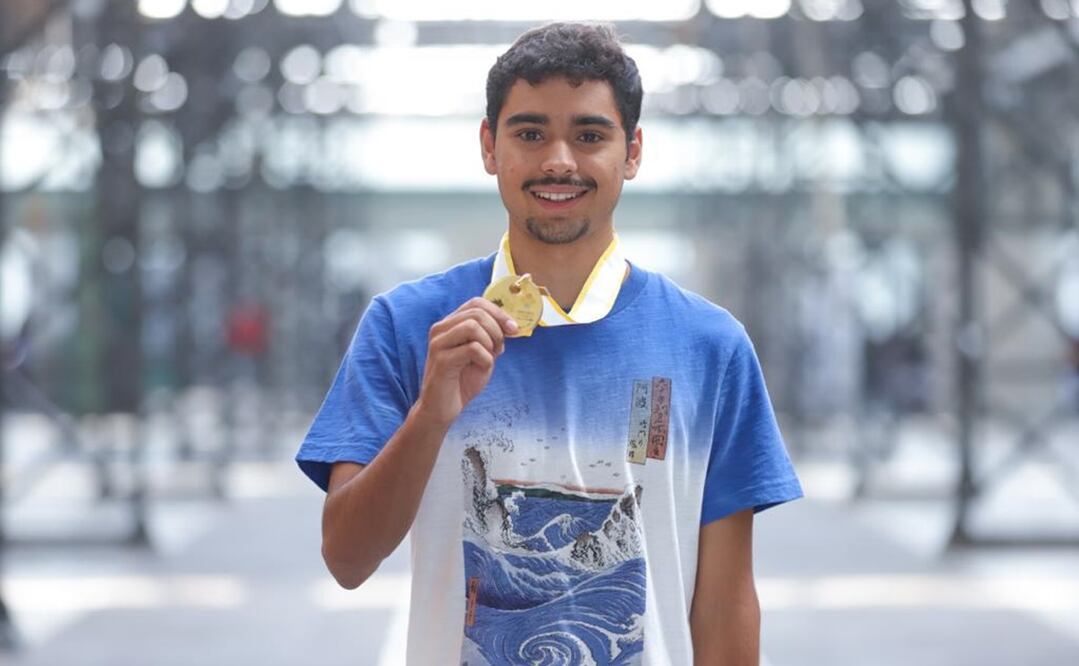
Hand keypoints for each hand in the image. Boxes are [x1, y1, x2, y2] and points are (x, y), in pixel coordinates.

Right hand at [416, 297, 518, 425]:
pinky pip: (472, 348)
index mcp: (450, 324)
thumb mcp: (483, 354)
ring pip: (473, 326)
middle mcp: (440, 329)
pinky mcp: (441, 360)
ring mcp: (438, 343)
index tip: (513, 329)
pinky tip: (482, 368)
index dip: (499, 312)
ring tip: (490, 358)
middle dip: (497, 329)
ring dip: (490, 342)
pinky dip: (485, 359)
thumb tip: (510, 324)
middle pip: (477, 312)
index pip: (476, 302)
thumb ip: (492, 337)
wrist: (442, 409)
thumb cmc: (462, 381)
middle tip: (499, 349)